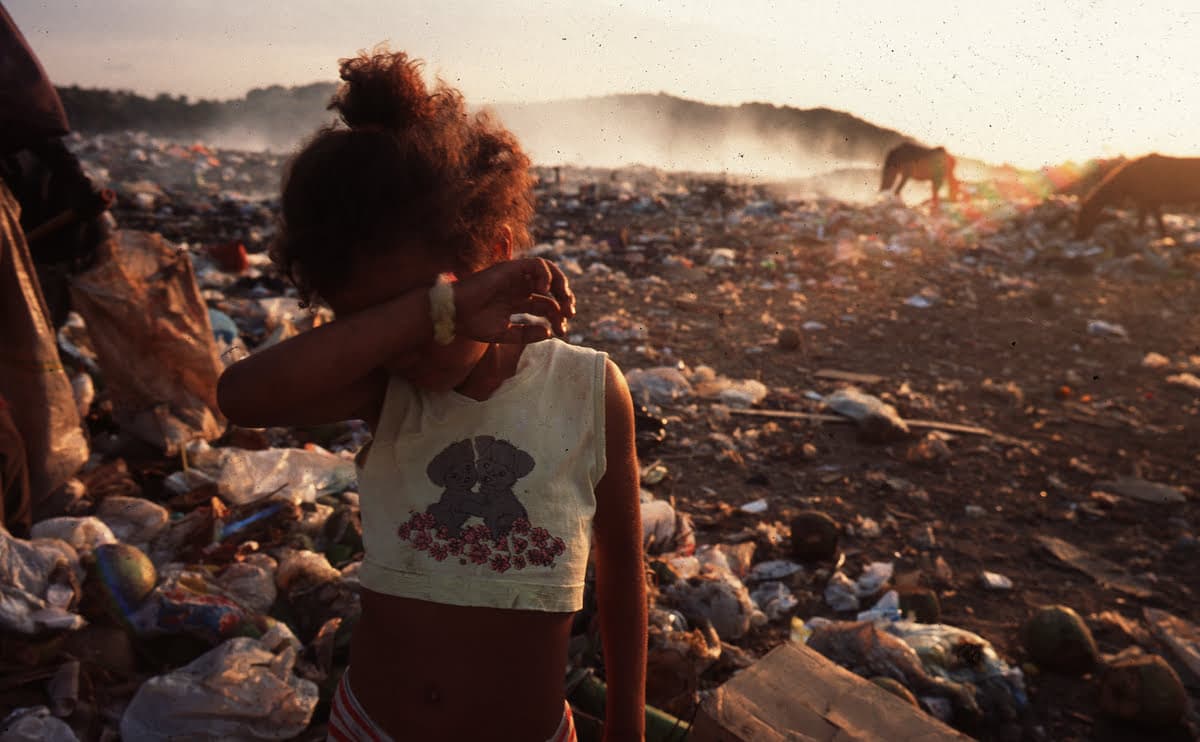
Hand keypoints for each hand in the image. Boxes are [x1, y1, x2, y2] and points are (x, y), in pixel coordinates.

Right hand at [452, 258, 575, 343]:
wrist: (454, 314)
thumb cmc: (474, 325)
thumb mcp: (505, 334)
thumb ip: (527, 334)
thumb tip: (549, 332)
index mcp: (518, 302)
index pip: (546, 305)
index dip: (558, 317)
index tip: (562, 330)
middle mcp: (519, 288)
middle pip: (551, 287)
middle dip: (565, 298)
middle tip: (570, 313)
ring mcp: (515, 277)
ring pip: (547, 271)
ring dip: (560, 283)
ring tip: (564, 299)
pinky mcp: (510, 268)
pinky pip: (535, 264)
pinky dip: (545, 274)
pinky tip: (545, 290)